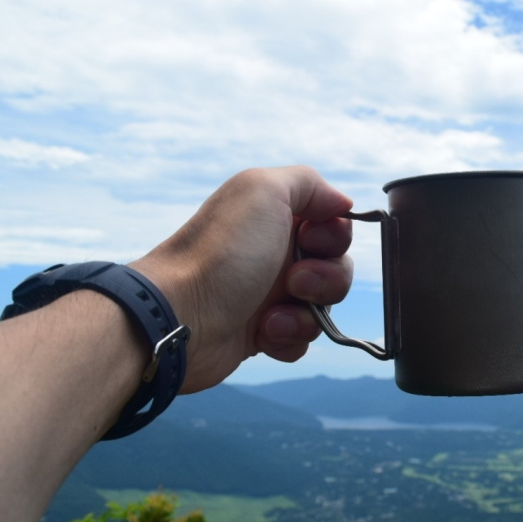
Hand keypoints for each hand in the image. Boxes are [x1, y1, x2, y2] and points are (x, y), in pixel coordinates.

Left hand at [130, 166, 353, 392]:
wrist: (180, 318)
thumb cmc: (221, 254)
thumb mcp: (263, 190)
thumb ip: (309, 183)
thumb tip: (342, 202)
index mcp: (276, 217)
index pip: (334, 223)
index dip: (333, 235)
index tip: (308, 239)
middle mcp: (275, 252)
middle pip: (337, 265)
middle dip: (327, 277)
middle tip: (293, 281)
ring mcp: (270, 293)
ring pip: (324, 305)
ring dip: (307, 313)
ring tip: (270, 317)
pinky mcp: (264, 332)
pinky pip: (303, 337)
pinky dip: (289, 338)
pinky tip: (263, 334)